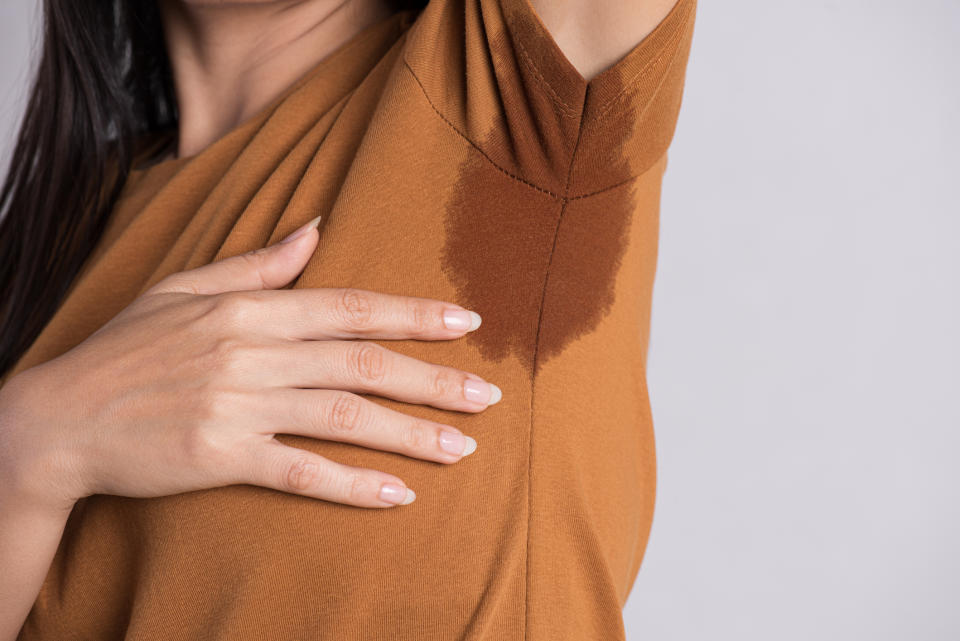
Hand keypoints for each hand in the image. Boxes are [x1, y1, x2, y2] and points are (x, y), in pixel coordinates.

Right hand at [0, 215, 498, 511]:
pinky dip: (353, 485)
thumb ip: (258, 263)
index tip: (468, 322)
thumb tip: (316, 228)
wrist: (59, 419)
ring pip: (344, 417)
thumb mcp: (185, 287)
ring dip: (410, 434)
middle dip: (433, 379)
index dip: (414, 314)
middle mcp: (252, 352)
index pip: (350, 307)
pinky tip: (398, 495)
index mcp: (249, 308)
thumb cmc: (126, 349)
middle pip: (362, 364)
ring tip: (463, 448)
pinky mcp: (221, 458)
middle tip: (489, 395)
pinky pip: (301, 472)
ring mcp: (238, 406)